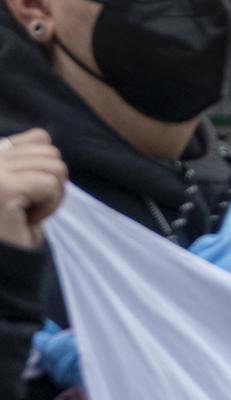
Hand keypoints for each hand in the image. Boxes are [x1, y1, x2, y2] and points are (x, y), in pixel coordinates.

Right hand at [0, 130, 65, 250]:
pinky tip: (27, 219)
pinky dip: (49, 206)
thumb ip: (22, 158)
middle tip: (27, 207)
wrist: (6, 262)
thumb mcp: (14, 183)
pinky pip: (52, 184)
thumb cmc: (10, 227)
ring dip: (51, 196)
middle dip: (51, 184)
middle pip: (51, 152)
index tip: (28, 192)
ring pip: (56, 166)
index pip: (39, 137)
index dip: (46, 168)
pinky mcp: (4, 189)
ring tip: (26, 212)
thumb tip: (41, 137)